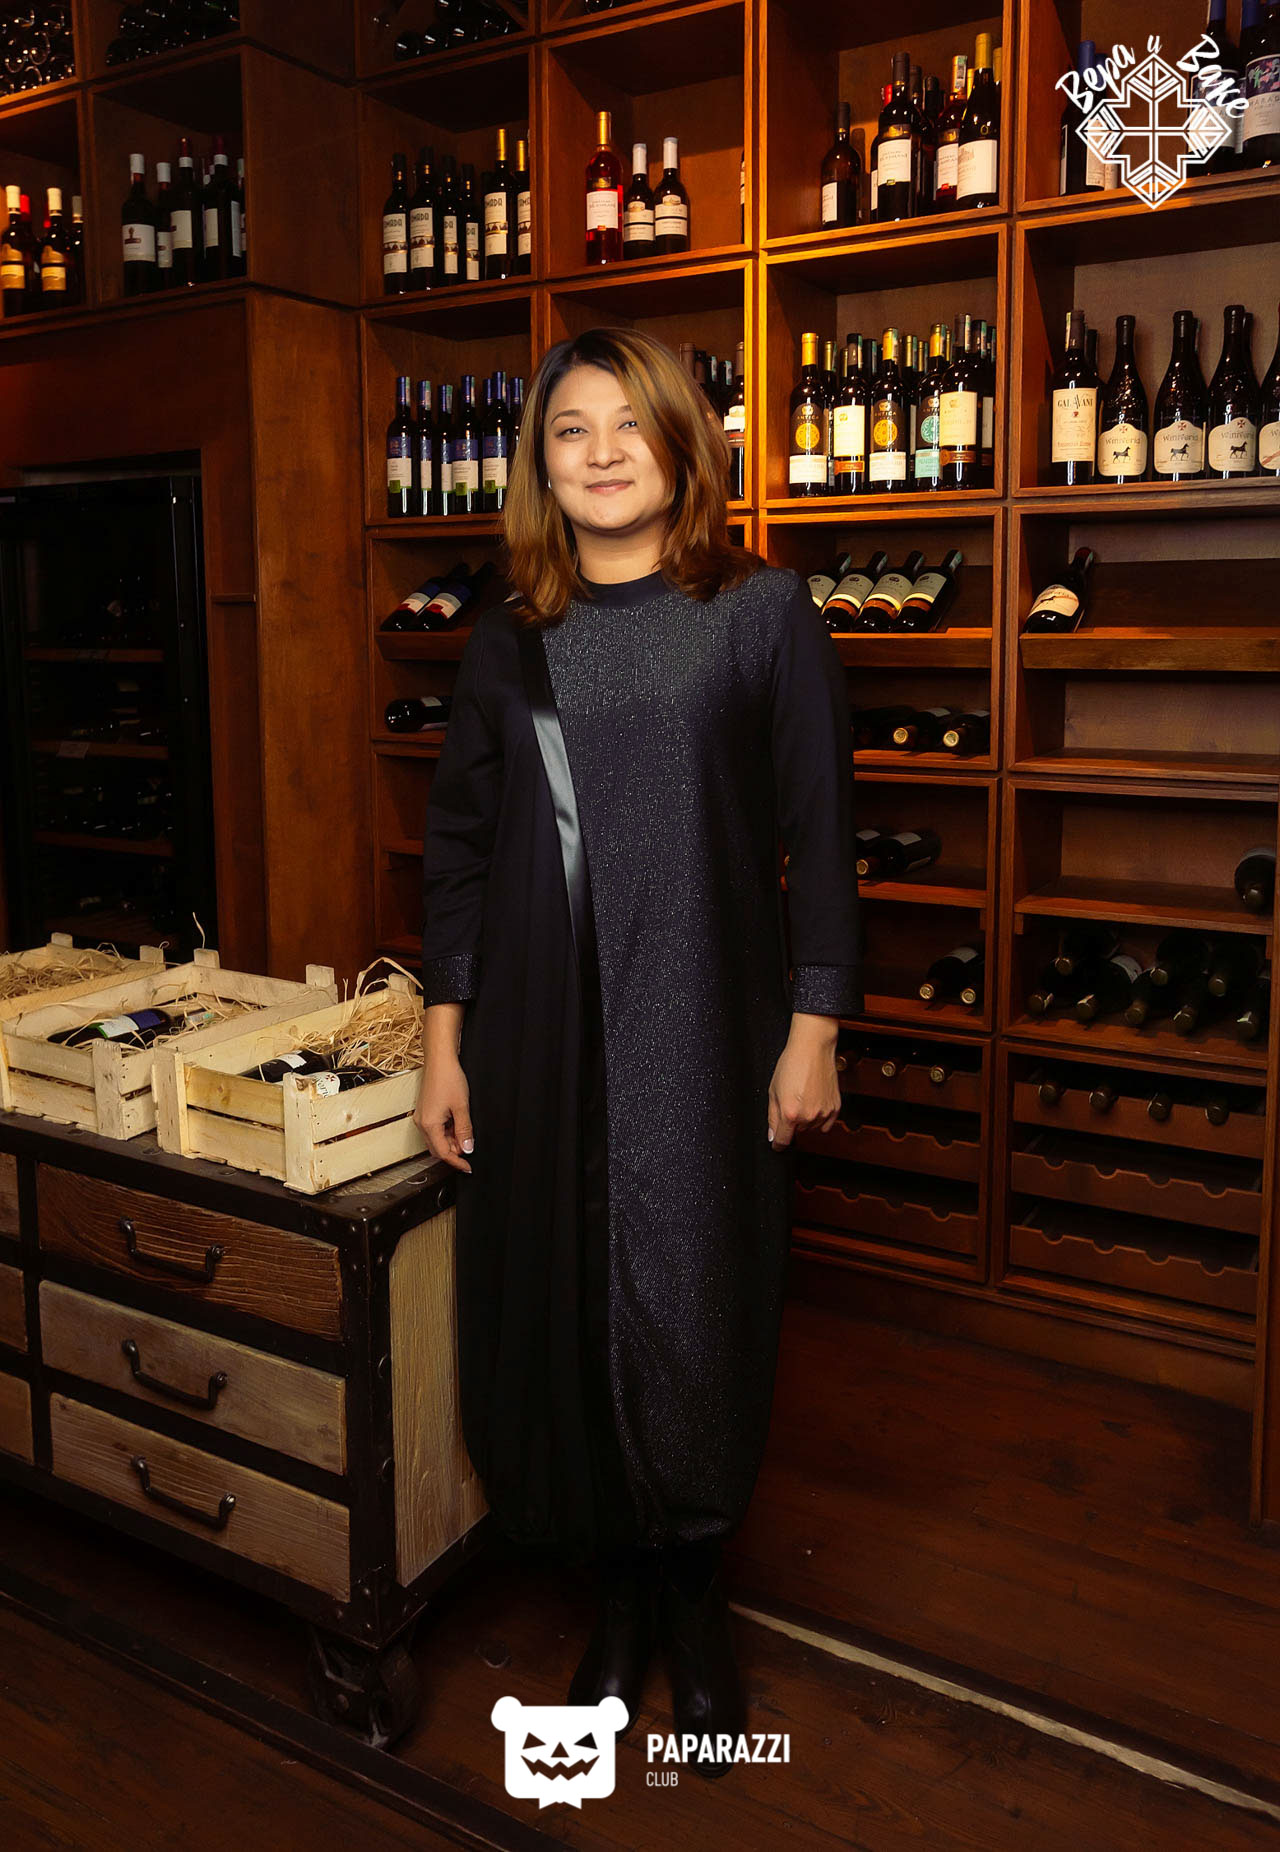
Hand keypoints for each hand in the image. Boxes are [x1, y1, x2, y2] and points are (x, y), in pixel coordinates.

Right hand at [414, 1054, 473, 1173]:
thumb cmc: (449, 1079)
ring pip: (436, 1139)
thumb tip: (467, 1148)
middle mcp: (422, 1123)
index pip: (443, 1153)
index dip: (457, 1162)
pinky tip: (457, 1122)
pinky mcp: (425, 1112)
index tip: (468, 1167)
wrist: (439, 1060)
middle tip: (469, 1145)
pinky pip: (435, 1129)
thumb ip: (465, 1130)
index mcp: (429, 1125)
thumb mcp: (462, 1107)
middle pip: (437, 1148)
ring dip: (451, 1140)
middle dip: (454, 1151)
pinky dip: (447, 1131)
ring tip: (465, 1130)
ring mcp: (422, 1117)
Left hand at [767, 1020, 844, 1147]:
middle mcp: (808, 1116)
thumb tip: (772, 1135)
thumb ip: (772, 1116)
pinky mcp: (835, 1107)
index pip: (783, 1140)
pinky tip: (815, 1101)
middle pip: (797, 1132)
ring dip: (806, 1118)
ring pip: (812, 1127)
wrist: (813, 1049)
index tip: (777, 1143)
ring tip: (804, 1096)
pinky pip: (826, 1123)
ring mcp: (824, 1113)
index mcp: (790, 1113)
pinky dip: (820, 1117)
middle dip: (792, 1122)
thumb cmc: (792, 1065)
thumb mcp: (773, 1091)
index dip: (777, 1143)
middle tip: (791, 1101)